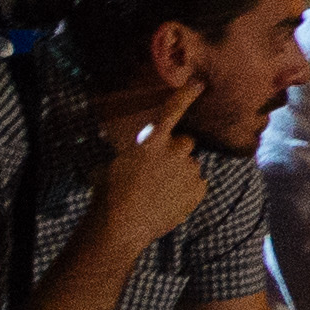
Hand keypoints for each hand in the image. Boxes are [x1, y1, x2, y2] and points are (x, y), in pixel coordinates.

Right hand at [86, 88, 209, 247]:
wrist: (121, 226)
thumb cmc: (110, 193)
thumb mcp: (117, 162)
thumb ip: (138, 151)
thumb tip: (143, 151)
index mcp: (153, 141)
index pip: (172, 111)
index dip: (186, 95)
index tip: (199, 84)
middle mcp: (176, 151)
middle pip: (186, 142)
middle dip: (177, 151)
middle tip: (159, 170)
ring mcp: (189, 171)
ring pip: (190, 165)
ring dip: (180, 173)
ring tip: (159, 192)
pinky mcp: (198, 190)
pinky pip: (197, 184)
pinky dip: (188, 190)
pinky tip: (169, 201)